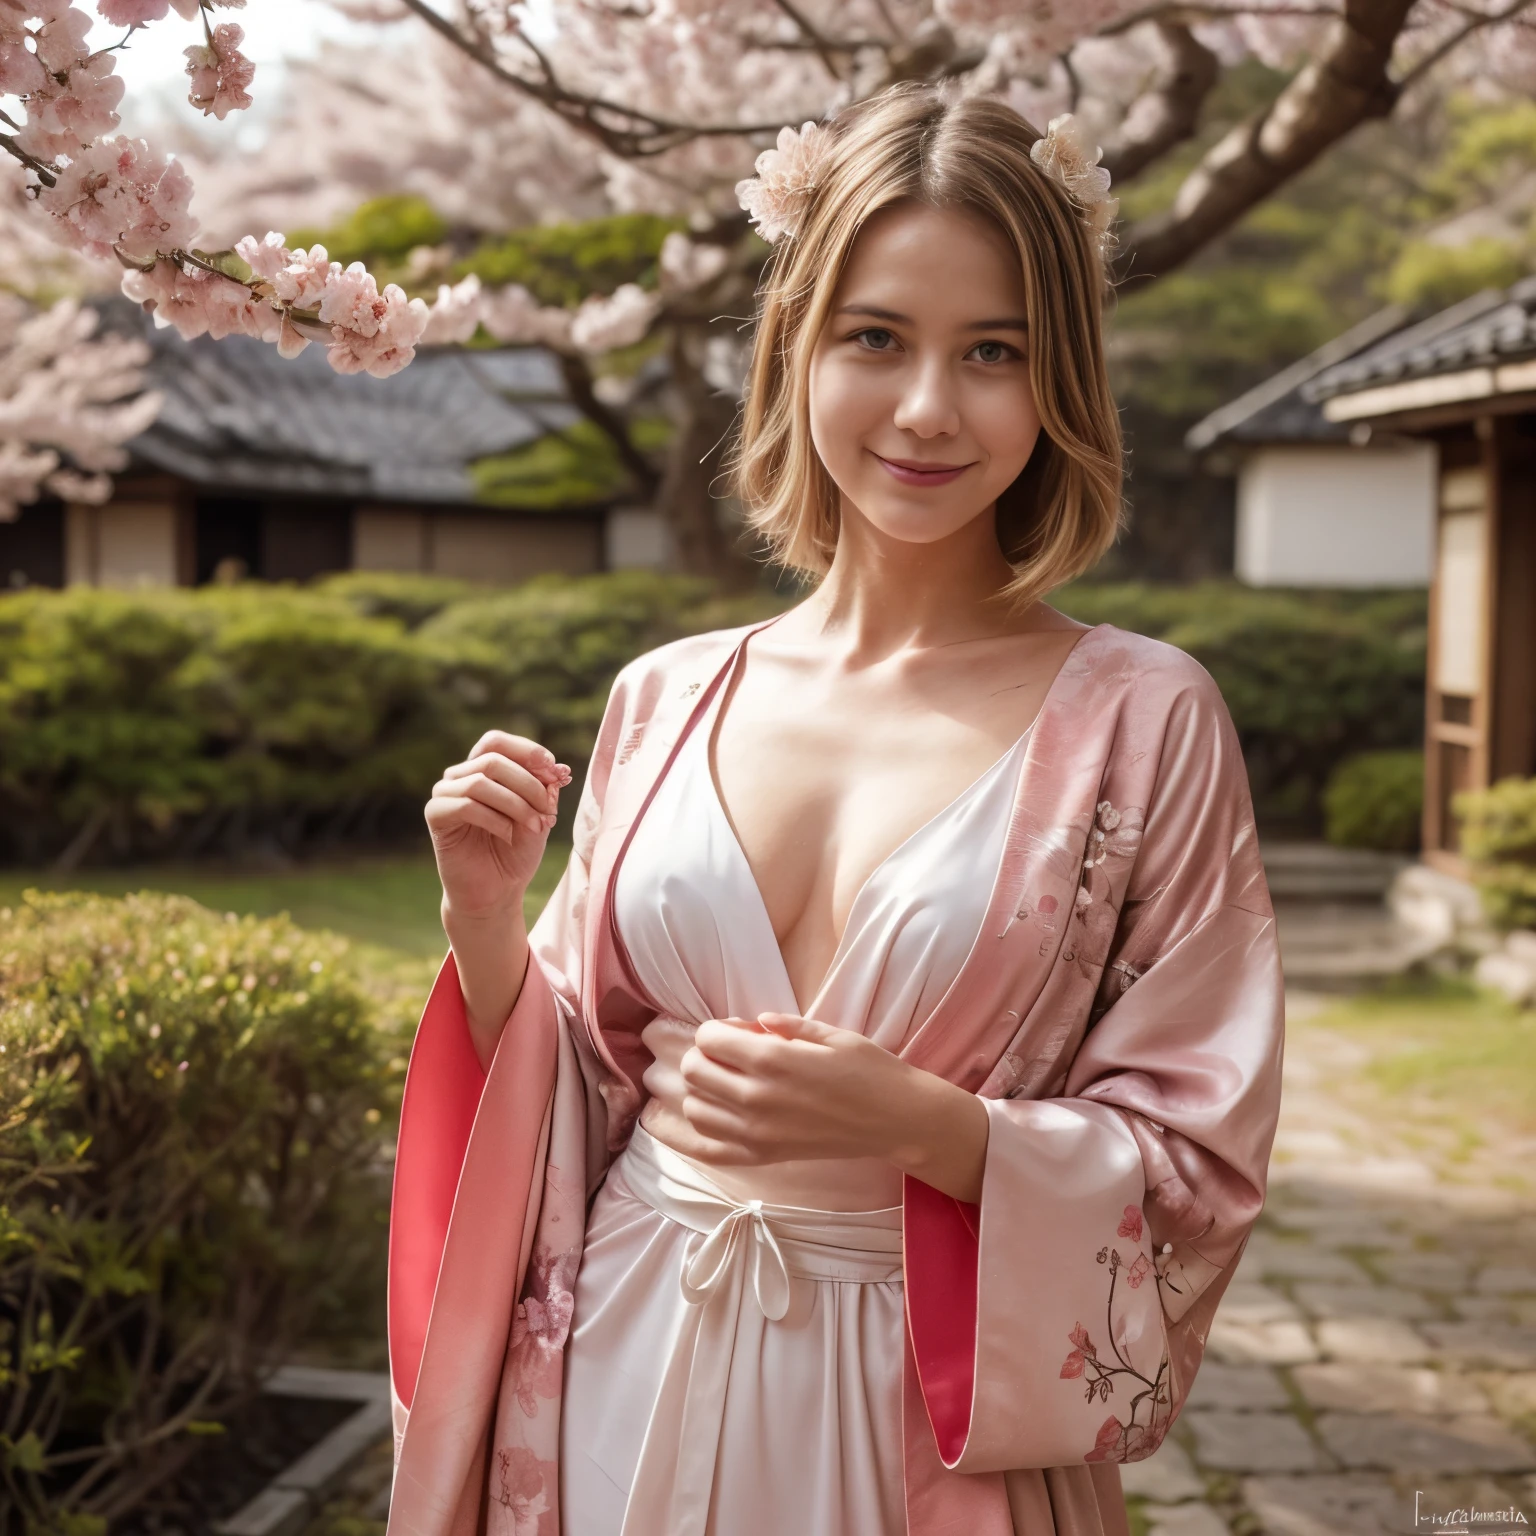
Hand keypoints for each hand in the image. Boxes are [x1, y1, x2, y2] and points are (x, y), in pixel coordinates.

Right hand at [425, 730, 571, 919]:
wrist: (496, 892)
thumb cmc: (516, 852)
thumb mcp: (538, 814)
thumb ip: (544, 788)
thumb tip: (556, 767)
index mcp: (482, 770)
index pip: (496, 742)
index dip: (526, 750)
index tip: (554, 769)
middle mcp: (460, 776)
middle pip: (493, 760)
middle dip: (528, 784)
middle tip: (548, 809)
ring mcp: (444, 794)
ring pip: (480, 781)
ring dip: (516, 803)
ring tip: (535, 825)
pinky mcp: (436, 815)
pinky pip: (466, 805)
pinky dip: (494, 819)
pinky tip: (508, 834)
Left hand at [678, 1012, 990, 1202]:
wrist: (895, 1119)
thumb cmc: (868, 1069)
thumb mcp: (829, 1032)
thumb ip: (785, 1024)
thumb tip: (754, 1023)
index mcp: (772, 1059)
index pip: (708, 1039)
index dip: (714, 1030)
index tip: (733, 1031)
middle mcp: (756, 1098)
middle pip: (693, 1072)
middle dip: (701, 1056)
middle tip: (724, 1055)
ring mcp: (757, 1133)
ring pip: (693, 1109)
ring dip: (695, 1091)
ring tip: (714, 1083)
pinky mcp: (763, 1157)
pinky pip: (708, 1151)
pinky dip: (684, 1136)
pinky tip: (674, 1121)